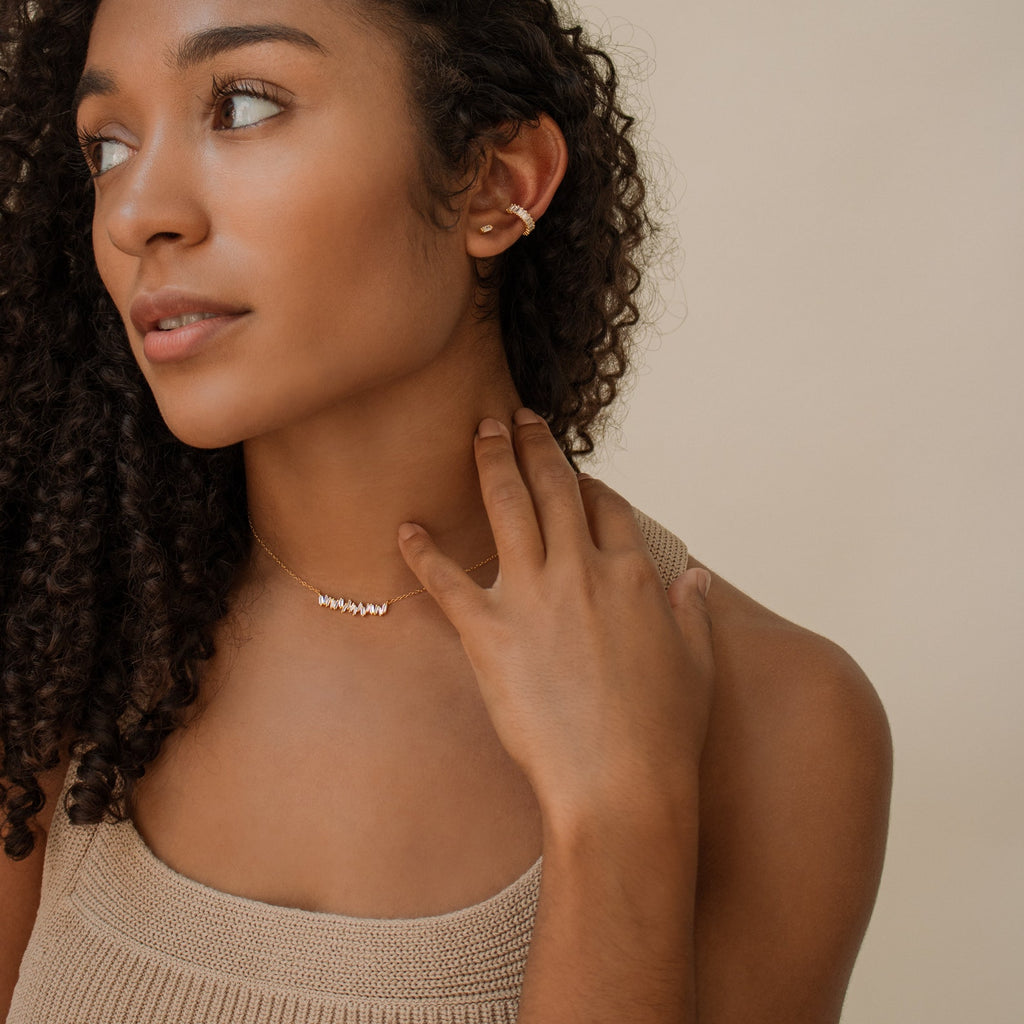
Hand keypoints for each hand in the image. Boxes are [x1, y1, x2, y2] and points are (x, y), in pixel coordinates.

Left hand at [398, 407, 713, 820]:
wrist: (619, 784)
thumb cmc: (665, 732)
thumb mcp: (698, 663)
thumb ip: (694, 611)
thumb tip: (699, 577)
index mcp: (633, 575)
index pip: (609, 508)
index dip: (592, 485)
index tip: (579, 474)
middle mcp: (581, 570)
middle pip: (557, 488)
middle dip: (536, 445)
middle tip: (517, 416)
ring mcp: (532, 596)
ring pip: (508, 507)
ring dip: (492, 462)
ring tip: (481, 431)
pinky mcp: (488, 632)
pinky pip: (447, 580)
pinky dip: (423, 553)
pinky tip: (405, 529)